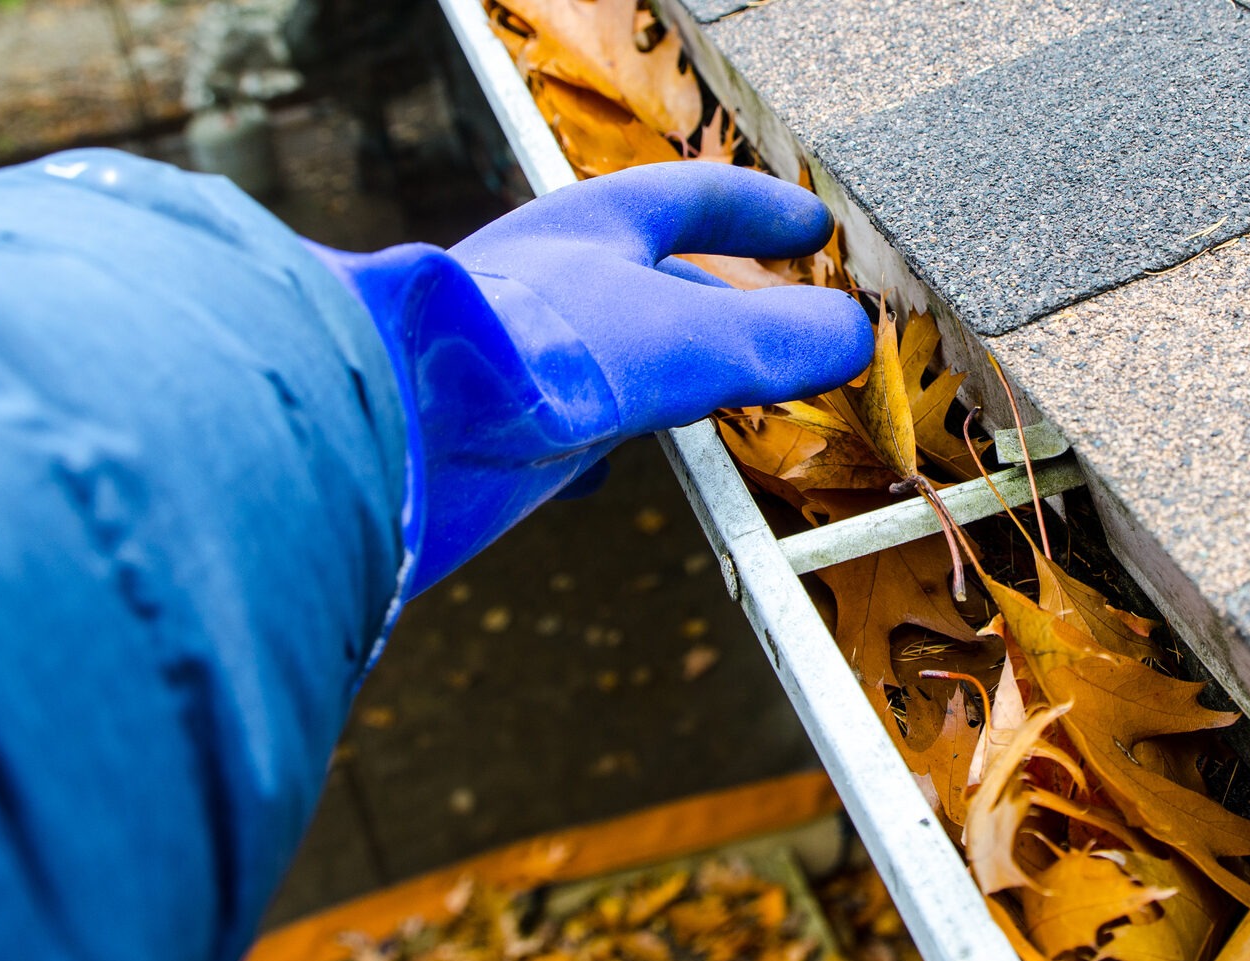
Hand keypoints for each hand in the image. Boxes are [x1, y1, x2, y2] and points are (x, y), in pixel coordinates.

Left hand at [311, 162, 870, 591]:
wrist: (397, 430)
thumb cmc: (532, 353)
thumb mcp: (687, 340)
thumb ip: (775, 338)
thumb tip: (853, 335)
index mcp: (593, 227)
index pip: (693, 197)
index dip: (760, 212)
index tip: (813, 227)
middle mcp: (551, 281)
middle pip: (655, 278)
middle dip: (721, 302)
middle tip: (781, 327)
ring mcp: (517, 352)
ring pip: (610, 355)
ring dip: (667, 375)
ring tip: (713, 404)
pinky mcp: (488, 424)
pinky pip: (557, 422)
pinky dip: (597, 442)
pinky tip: (603, 473)